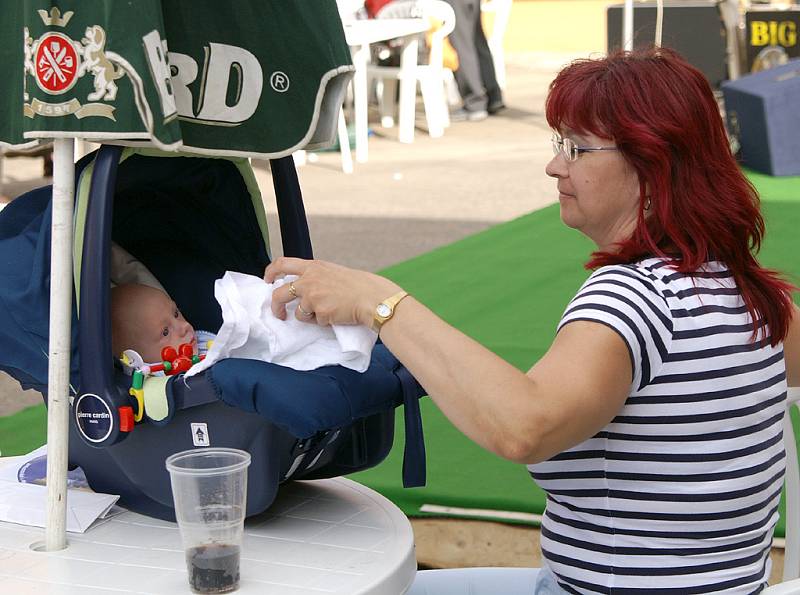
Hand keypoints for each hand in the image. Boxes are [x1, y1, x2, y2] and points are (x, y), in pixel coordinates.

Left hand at [264, 257, 401, 326]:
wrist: (373, 297)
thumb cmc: (359, 286)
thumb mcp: (333, 272)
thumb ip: (316, 277)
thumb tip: (302, 288)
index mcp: (313, 267)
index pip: (282, 263)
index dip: (271, 272)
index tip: (268, 281)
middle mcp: (309, 280)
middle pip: (279, 293)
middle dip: (276, 306)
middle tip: (279, 314)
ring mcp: (312, 297)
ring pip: (298, 313)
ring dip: (308, 317)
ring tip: (327, 313)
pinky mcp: (319, 312)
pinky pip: (314, 322)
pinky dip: (323, 322)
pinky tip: (336, 315)